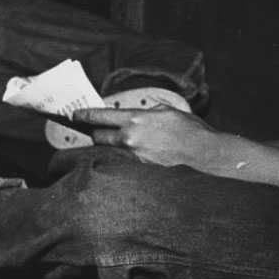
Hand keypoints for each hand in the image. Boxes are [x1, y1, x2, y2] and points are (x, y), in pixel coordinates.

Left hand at [75, 106, 218, 168]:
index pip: (99, 116)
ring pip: (112, 151)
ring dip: (113, 147)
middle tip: (95, 131)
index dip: (83, 115)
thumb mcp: (171, 110)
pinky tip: (139, 156)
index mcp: (136, 119)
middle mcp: (131, 138)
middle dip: (96, 133)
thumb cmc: (191, 130)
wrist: (205, 153)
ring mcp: (135, 156)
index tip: (74, 115)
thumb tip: (146, 111)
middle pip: (99, 137)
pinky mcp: (143, 169)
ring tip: (121, 145)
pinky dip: (129, 158)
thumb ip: (152, 110)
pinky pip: (127, 162)